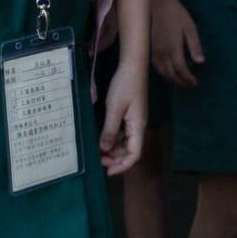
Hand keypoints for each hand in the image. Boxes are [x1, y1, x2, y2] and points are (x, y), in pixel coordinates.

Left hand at [100, 57, 147, 175]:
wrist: (132, 66)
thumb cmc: (125, 85)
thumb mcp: (114, 108)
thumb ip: (110, 130)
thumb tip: (104, 149)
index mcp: (138, 127)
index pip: (135, 154)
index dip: (123, 166)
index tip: (108, 171)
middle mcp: (138, 127)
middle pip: (130, 151)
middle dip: (116, 159)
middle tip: (98, 160)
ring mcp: (134, 121)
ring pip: (125, 143)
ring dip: (113, 149)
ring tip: (98, 151)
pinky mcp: (130, 115)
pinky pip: (123, 133)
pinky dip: (113, 139)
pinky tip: (102, 138)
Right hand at [151, 0, 203, 87]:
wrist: (160, 6)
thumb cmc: (178, 16)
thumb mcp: (190, 29)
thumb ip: (195, 46)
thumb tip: (201, 62)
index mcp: (173, 48)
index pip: (181, 70)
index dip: (188, 79)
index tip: (195, 82)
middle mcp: (162, 52)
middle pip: (171, 74)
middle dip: (181, 82)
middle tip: (191, 85)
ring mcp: (155, 52)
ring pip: (163, 73)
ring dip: (172, 80)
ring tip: (182, 82)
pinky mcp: (151, 50)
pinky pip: (156, 67)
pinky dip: (164, 74)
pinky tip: (170, 74)